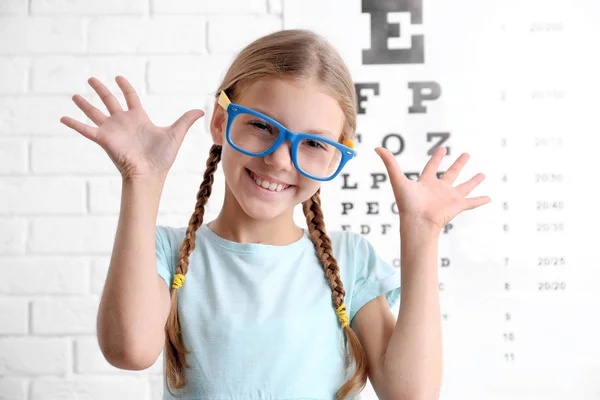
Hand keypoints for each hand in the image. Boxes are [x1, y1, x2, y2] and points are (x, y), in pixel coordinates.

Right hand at [60, 76, 204, 180]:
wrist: (150, 174)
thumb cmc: (162, 157)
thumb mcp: (175, 133)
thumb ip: (186, 120)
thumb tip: (202, 111)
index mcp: (138, 118)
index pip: (130, 98)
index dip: (125, 87)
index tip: (118, 77)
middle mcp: (123, 122)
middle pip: (109, 101)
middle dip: (101, 89)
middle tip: (91, 79)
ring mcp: (112, 130)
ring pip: (95, 112)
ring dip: (84, 104)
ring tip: (74, 95)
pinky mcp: (103, 139)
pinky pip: (86, 129)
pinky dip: (74, 123)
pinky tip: (62, 117)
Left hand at [375, 146, 491, 230]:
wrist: (417, 222)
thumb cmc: (407, 204)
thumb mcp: (398, 180)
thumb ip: (390, 163)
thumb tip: (376, 148)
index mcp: (426, 183)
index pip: (431, 167)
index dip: (437, 158)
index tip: (442, 149)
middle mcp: (439, 189)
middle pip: (451, 173)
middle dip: (459, 164)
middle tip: (467, 154)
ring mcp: (449, 198)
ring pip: (464, 186)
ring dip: (474, 181)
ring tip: (483, 174)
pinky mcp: (457, 206)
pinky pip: (471, 202)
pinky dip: (480, 200)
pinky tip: (489, 198)